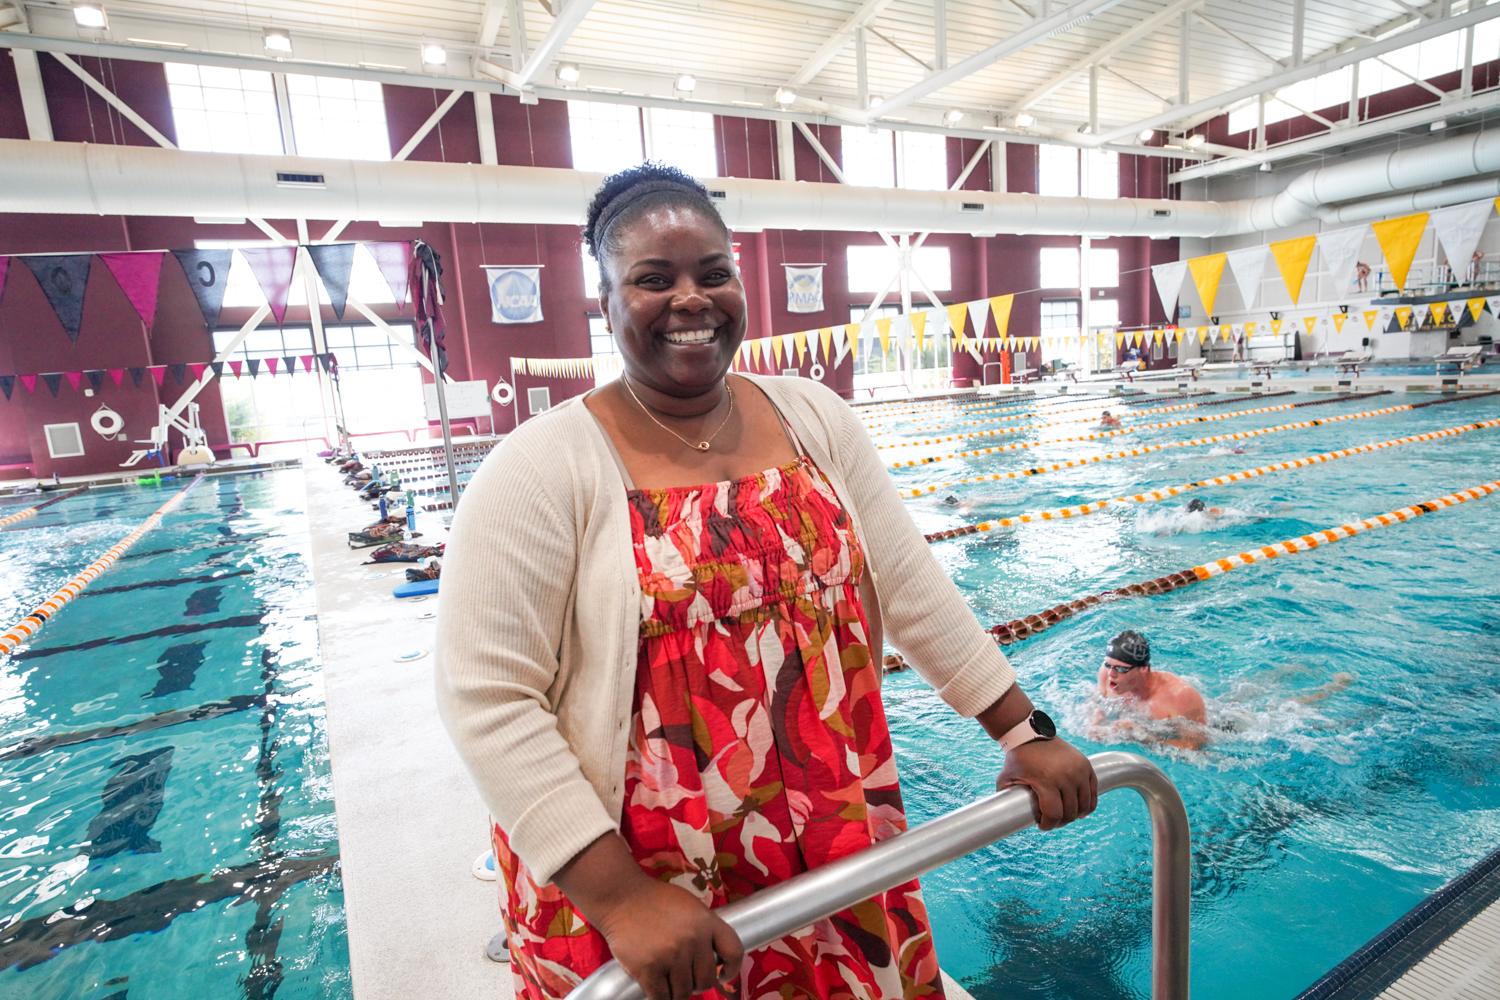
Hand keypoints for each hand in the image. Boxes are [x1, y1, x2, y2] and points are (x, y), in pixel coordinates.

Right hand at [594, 878, 743, 999]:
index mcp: (706, 921)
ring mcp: (670, 955)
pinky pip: (661, 997)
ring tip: (669, 981)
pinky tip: (656, 987)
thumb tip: (716, 958)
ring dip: (677, 992)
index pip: (734, 952)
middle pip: (706, 980)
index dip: (732, 969)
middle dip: (697, 984)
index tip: (723, 974)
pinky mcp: (647, 968)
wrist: (621, 896)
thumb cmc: (655, 900)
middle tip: (686, 978)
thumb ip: (705, 928)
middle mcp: (692, 939)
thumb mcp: (690, 905)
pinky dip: (660, 996)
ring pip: (683, 992)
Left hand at [996, 738, 1097, 831]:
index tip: (1042, 826)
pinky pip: (1093, 793)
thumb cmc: (1019, 758)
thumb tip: (1003, 816)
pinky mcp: (1086, 766)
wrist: (1032, 735)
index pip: (1054, 814)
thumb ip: (1004, 797)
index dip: (1048, 825)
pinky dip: (1088, 804)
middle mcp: (1065, 775)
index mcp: (1046, 780)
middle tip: (1053, 821)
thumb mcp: (1006, 778)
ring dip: (1075, 815)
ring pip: (1084, 805)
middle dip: (1060, 822)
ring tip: (1066, 816)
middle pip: (1070, 812)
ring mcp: (1078, 770)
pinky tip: (1080, 809)